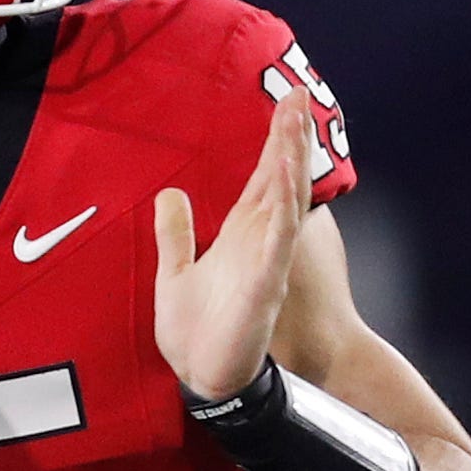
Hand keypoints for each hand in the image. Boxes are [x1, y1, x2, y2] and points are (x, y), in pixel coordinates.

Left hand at [153, 89, 315, 400]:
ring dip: (289, 165)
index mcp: (240, 236)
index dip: (276, 141)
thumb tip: (171, 194)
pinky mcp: (263, 288)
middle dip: (290, 138)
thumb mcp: (175, 272)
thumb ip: (175, 234)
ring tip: (294, 125)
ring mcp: (266, 263)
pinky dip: (281, 215)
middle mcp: (259, 243)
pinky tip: (283, 186)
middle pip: (279, 180)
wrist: (202, 376)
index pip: (262, 178)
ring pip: (284, 204)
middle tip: (300, 95)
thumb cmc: (195, 331)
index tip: (288, 103)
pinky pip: (276, 245)